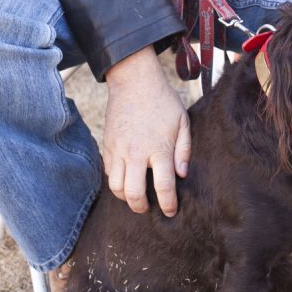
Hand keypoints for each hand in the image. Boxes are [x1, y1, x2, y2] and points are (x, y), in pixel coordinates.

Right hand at [103, 46, 190, 216]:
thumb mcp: (182, 121)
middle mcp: (136, 152)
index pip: (164, 186)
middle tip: (148, 208)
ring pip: (116, 187)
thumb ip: (184, 150)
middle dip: (142, 207)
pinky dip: (116, 181)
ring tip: (136, 195)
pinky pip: (108, 173)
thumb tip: (182, 175)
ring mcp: (118, 149)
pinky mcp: (107, 145)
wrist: (134, 80)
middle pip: (134, 194)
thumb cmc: (163, 100)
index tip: (170, 211)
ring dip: (126, 197)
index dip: (168, 204)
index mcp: (159, 148)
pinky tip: (126, 178)